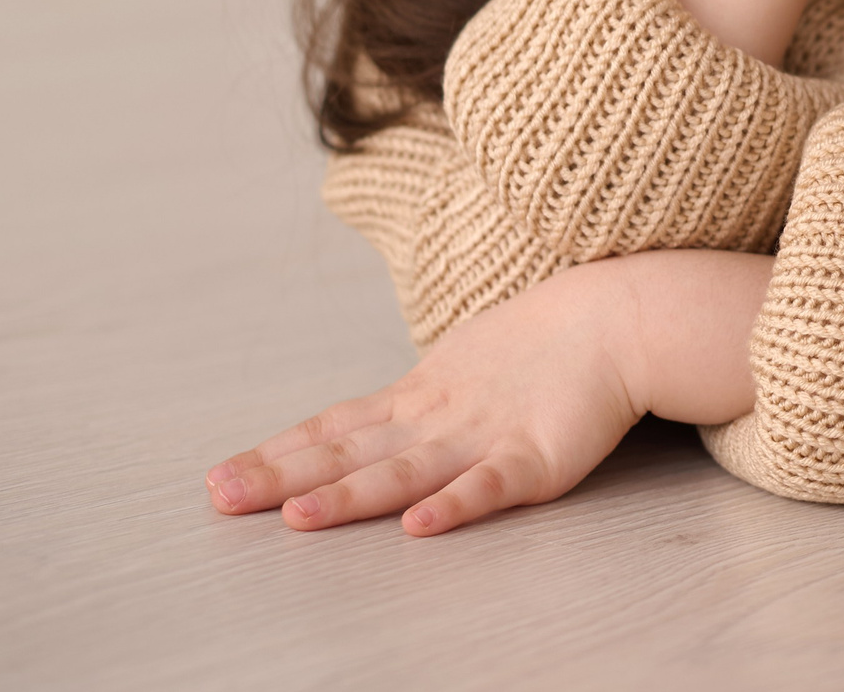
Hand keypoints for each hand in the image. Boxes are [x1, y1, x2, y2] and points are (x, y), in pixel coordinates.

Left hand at [204, 251, 766, 535]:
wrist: (623, 317)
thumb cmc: (550, 344)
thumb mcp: (468, 365)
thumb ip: (423, 401)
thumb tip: (373, 424)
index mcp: (422, 395)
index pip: (336, 427)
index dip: (278, 451)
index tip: (221, 476)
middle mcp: (440, 417)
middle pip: (350, 451)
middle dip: (282, 475)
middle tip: (222, 499)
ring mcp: (486, 436)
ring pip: (406, 471)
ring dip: (350, 496)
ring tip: (298, 517)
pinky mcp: (538, 457)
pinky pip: (489, 486)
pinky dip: (453, 505)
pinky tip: (420, 526)